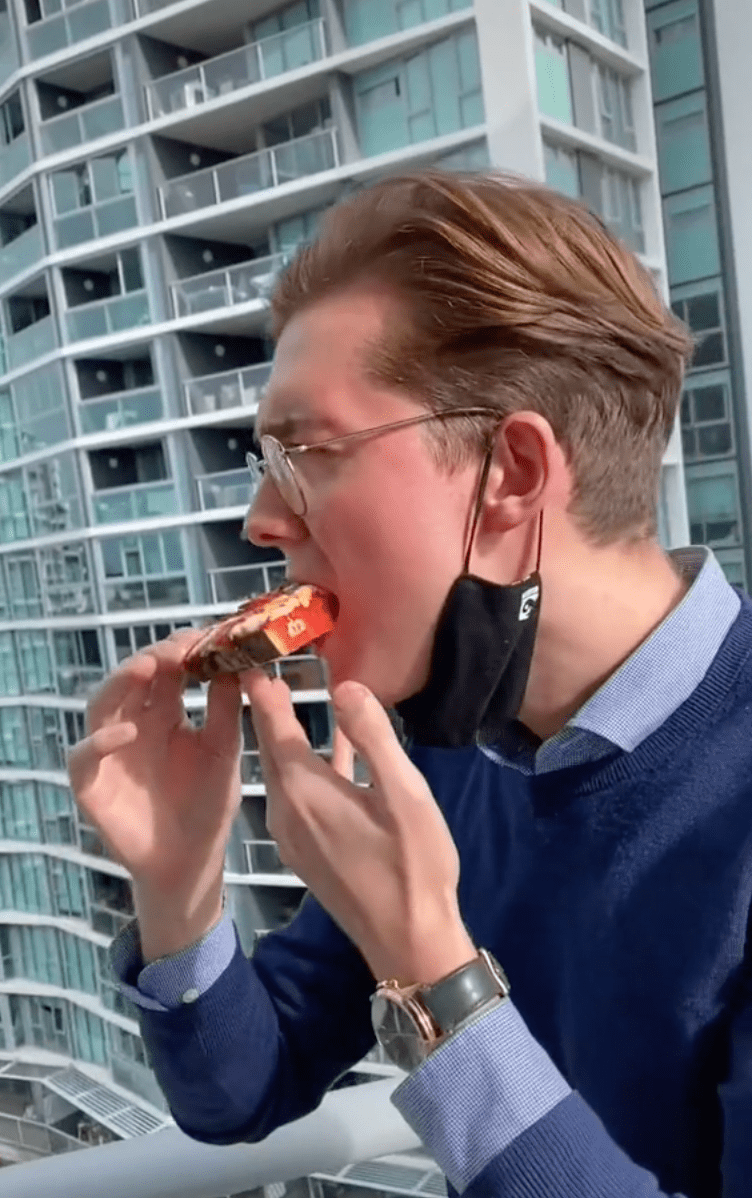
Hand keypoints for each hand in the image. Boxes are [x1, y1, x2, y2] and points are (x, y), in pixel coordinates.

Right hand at [68, 634, 242, 958]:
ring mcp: (109, 752)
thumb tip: (238, 665)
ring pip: (101, 705)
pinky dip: (100, 742)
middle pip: (131, 679)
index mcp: (165, 713)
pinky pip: (83, 758)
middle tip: (177, 649)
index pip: (166, 670)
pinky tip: (127, 733)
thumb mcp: (225, 752)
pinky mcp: (92, 785)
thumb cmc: (208, 804)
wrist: (194, 861)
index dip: (181, 650)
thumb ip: (227, 712)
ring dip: (120, 683)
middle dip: (152, 658)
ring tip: (147, 668)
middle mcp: (133, 724)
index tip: (205, 636)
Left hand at [245, 670, 475, 983]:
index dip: (261, 682)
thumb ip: (371, 736)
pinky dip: (307, 764)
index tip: (252, 645)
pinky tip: (334, 750)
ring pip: (283, 769)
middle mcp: (285, 808)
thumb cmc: (413, 864)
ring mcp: (292, 833)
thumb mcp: (404, 792)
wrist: (408, 942)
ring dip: (286, 733)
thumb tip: (344, 686)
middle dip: (268, 702)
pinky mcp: (306, 850)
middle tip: (270, 658)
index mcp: (304, 789)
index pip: (270, 722)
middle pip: (269, 743)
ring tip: (296, 694)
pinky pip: (298, 792)